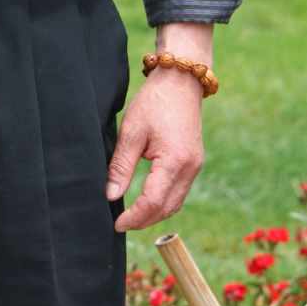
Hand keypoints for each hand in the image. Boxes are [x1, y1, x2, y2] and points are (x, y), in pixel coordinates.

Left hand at [105, 67, 204, 232]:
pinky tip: (147, 201)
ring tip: (131, 217)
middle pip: (167, 209)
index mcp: (175, 161)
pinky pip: (179, 191)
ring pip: (175, 203)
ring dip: (154, 214)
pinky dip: (163, 202)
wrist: (180, 81)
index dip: (134, 217)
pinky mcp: (194, 162)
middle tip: (120, 224)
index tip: (116, 224)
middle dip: (144, 221)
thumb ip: (121, 166)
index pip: (153, 202)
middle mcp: (190, 169)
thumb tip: (111, 195)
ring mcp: (195, 166)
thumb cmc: (154, 102)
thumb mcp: (131, 132)